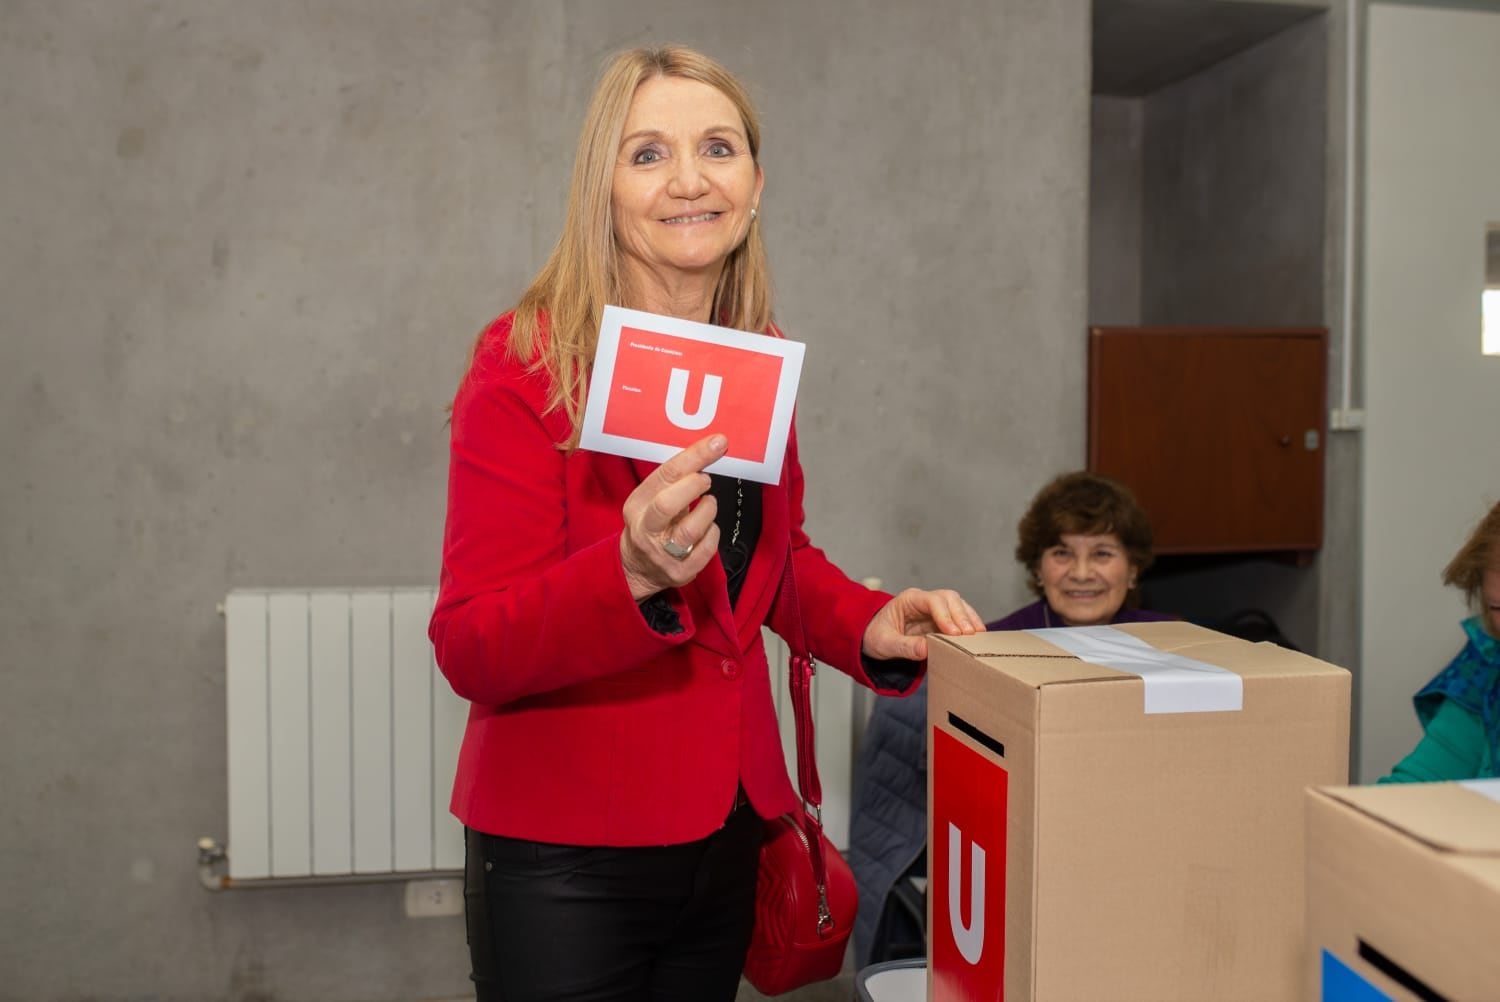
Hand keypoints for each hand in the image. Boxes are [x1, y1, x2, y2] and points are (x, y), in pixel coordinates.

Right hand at [619, 434, 727, 601]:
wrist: (637, 568)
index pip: (664, 475)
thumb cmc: (651, 525)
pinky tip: (708, 527)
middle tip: (706, 479)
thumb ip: (673, 480)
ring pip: (690, 530)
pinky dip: (713, 532)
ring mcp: (662, 554)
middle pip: (668, 504)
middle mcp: (645, 530)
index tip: (716, 444)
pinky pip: (706, 549)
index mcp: (636, 506)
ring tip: (708, 504)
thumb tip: (707, 452)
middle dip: (694, 486)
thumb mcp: (650, 499)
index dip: (694, 457)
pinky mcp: (681, 572)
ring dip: (707, 510)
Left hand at [862, 588, 984, 661]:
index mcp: (909, 600)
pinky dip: (969, 626)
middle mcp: (924, 601)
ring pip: (959, 606)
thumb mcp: (884, 644)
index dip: (945, 615)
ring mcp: (935, 610)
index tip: (954, 633)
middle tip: (970, 635)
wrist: (874, 639)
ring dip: (969, 619)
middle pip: (949, 599)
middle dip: (962, 616)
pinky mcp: (941, 622)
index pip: (932, 601)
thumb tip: (926, 649)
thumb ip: (904, 647)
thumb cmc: (876, 636)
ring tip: (978, 636)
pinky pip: (959, 619)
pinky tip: (977, 637)